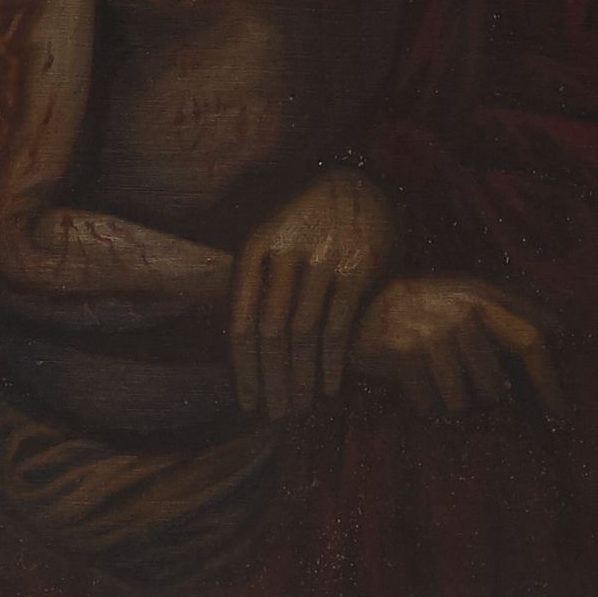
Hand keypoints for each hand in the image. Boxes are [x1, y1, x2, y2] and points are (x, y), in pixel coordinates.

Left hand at [230, 170, 395, 418]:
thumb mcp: (272, 241)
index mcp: (254, 248)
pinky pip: (338, 327)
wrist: (361, 183)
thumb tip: (236, 351)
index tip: (247, 402)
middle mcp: (285, 253)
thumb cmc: (307, 226)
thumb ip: (255, 287)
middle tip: (275, 414)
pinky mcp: (358, 267)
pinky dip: (331, 364)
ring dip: (300, 379)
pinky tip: (329, 386)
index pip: (240, 322)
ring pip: (302, 335)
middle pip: (269, 334)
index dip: (243, 369)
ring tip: (299, 406)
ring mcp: (323, 258)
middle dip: (271, 381)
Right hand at [350, 274, 562, 422]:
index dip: (549, 383)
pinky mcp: (403, 354)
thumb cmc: (421, 306)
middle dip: (480, 398)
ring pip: (461, 403)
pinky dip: (423, 407)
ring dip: (447, 403)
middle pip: (493, 387)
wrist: (356, 306)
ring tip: (431, 381)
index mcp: (481, 297)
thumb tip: (560, 330)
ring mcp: (431, 333)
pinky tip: (412, 387)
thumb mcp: (465, 293)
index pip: (529, 341)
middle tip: (460, 387)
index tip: (561, 418)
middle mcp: (460, 312)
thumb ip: (512, 307)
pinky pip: (429, 407)